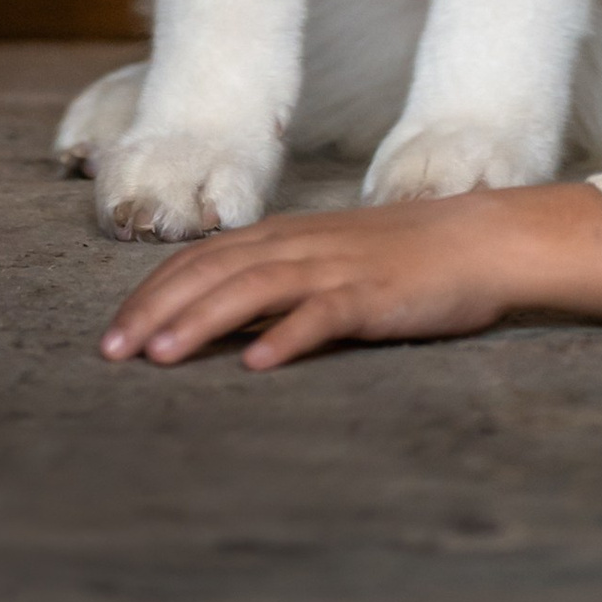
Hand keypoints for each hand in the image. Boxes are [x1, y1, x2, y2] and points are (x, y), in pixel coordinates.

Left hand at [98, 178, 601, 369]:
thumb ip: (286, 281)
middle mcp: (307, 244)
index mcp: (293, 236)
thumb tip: (227, 322)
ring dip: (204, 323)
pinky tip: (257, 366)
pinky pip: (326, 314)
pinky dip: (288, 337)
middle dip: (157, 309)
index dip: (155, 289)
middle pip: (215, 270)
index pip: (206, 256)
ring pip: (256, 288)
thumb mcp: (338, 259)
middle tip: (110, 353)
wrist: (491, 238)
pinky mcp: (378, 295)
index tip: (113, 331)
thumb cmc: (411, 258)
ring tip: (161, 359)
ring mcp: (342, 266)